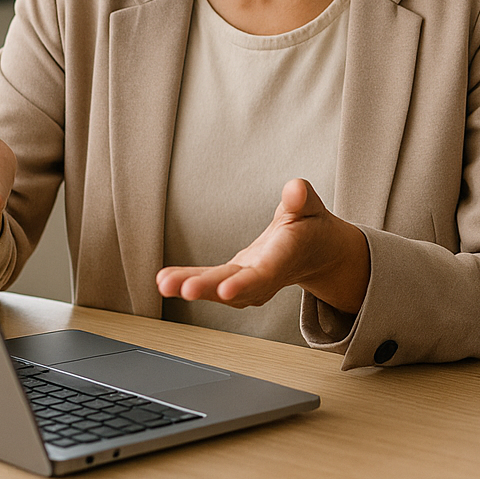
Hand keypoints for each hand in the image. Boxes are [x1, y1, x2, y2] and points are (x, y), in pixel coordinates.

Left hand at [156, 177, 370, 313]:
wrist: (314, 251)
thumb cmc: (310, 226)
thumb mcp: (310, 206)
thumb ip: (302, 198)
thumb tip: (295, 188)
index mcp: (286, 257)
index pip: (266, 273)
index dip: (245, 283)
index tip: (225, 289)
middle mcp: (266, 276)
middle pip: (236, 286)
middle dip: (209, 288)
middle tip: (185, 290)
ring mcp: (249, 282)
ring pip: (219, 289)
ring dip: (192, 287)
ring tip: (165, 283)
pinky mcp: (235, 280)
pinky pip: (211, 284)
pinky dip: (188, 283)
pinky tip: (166, 280)